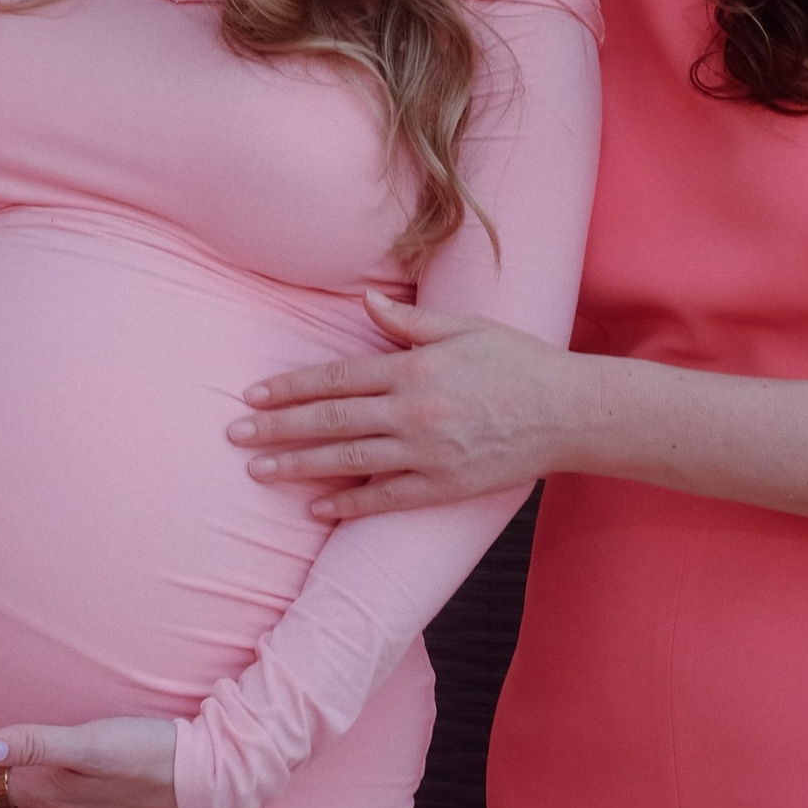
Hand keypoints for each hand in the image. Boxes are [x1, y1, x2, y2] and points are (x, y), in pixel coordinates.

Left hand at [229, 290, 581, 520]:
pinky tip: (315, 507)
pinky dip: (347, 504)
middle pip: (329, 421)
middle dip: (277, 427)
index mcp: (413, 368)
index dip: (290, 387)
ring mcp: (426, 454)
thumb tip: (365, 300)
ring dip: (297, 465)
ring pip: (347, 461)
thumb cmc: (520, 362)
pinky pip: (384, 498)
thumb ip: (409, 322)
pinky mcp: (443, 487)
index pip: (336, 378)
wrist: (571, 414)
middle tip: (236, 434)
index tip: (253, 393)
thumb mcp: (465, 327)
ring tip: (258, 469)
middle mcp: (412, 412)